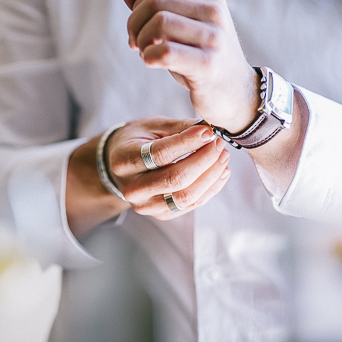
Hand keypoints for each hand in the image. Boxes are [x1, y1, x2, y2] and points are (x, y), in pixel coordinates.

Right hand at [105, 117, 229, 219]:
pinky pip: (191, 205)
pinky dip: (210, 188)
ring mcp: (145, 205)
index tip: (208, 132)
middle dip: (204, 160)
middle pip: (175, 179)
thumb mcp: (152, 126)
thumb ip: (179, 128)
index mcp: (125, 160)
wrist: (119, 166)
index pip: (160, 154)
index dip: (188, 143)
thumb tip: (208, 129)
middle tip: (219, 144)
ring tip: (223, 157)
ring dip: (211, 176)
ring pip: (186, 196)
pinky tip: (220, 172)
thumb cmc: (138, 140)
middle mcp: (132, 187)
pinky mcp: (160, 215)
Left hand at [121, 0, 260, 133]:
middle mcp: (215, 11)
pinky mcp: (208, 64)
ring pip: (159, 23)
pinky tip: (151, 63)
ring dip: (142, 41)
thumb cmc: (203, 60)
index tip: (138, 29)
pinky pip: (165, 51)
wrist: (236, 94)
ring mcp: (214, 37)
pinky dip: (149, 56)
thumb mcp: (180, 29)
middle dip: (135, 24)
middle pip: (156, 3)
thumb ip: (155, 8)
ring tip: (145, 54)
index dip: (139, 7)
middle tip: (137, 44)